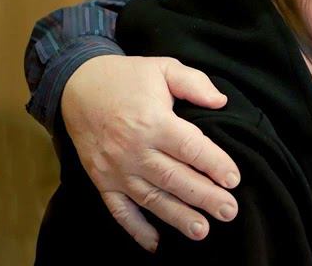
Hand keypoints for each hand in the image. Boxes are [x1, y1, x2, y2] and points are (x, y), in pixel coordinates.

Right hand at [61, 55, 240, 251]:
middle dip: (204, 197)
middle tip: (229, 211)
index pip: (190, 147)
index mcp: (153, 121)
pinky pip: (119, 210)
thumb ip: (194, 83)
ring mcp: (116, 168)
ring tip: (202, 231)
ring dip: (178, 217)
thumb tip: (220, 101)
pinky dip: (136, 229)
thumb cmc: (127, 77)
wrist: (77, 85)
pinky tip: (156, 243)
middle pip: (175, 178)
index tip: (234, 180)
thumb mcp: (163, 67)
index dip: (214, 164)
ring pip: (152, 199)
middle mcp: (134, 149)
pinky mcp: (102, 180)